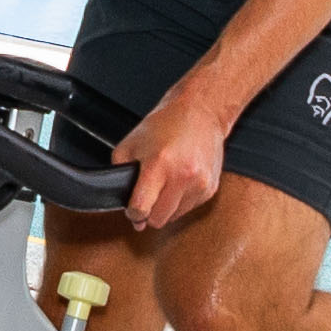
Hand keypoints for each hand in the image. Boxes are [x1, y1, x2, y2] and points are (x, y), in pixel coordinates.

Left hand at [117, 87, 230, 233]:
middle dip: (149, 212)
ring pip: (174, 217)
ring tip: (166, 183)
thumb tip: (124, 202)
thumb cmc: (165, 124)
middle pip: (158, 219)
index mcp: (159, 164)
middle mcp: (182, 176)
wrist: (201, 111)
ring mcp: (199, 184)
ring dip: (166, 206)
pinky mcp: (210, 188)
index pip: (141, 208)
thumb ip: (120, 172)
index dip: (133, 213)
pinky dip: (181, 200)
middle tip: (148, 197)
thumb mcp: (131, 143)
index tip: (133, 210)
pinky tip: (179, 181)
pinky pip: (189, 208)